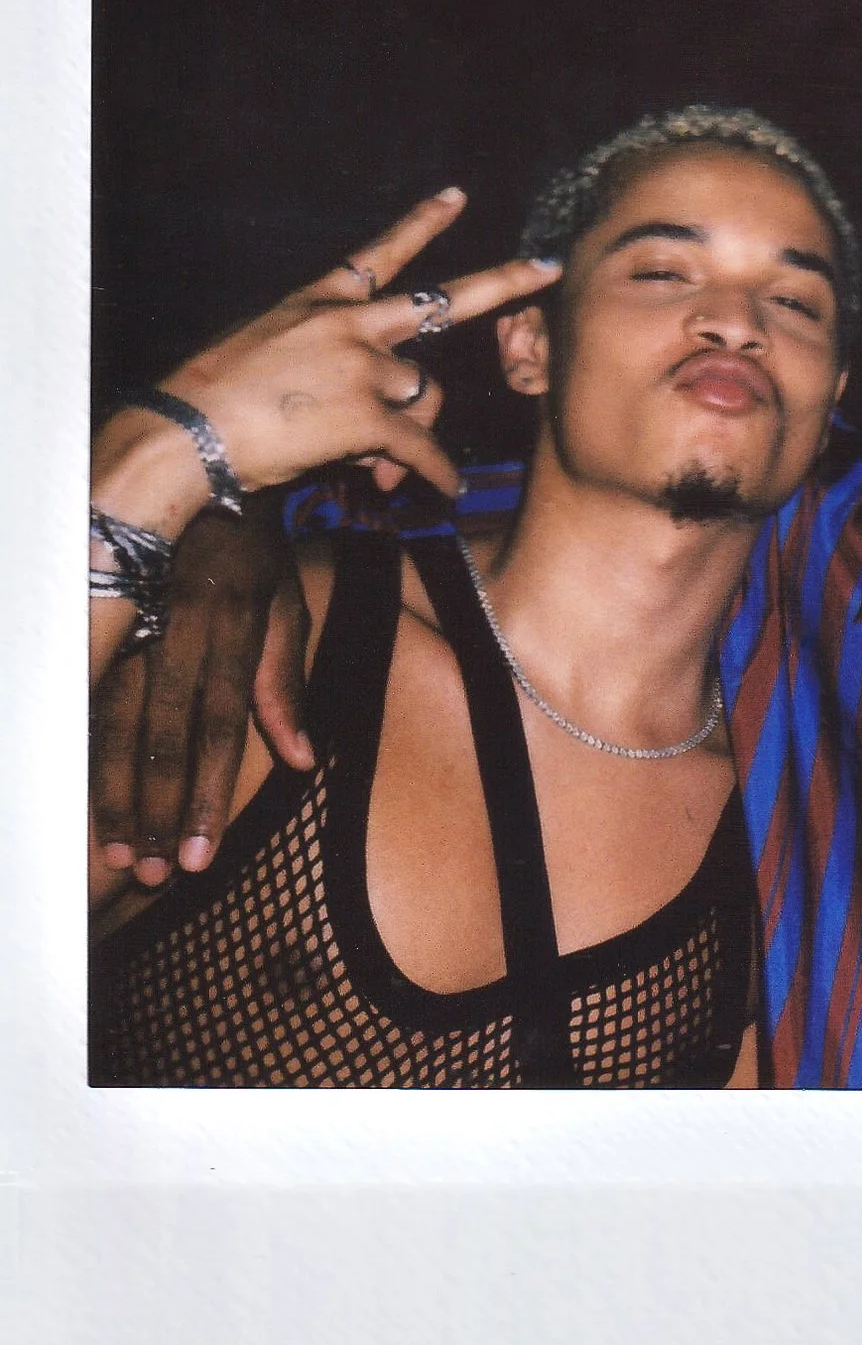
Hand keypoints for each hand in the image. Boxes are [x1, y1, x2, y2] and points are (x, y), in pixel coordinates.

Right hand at [91, 502, 311, 884]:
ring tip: (120, 853)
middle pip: (163, 738)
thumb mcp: (285, 602)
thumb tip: (302, 760)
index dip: (209, 794)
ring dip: (114, 794)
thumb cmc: (248, 549)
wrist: (189, 471)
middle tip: (158, 873)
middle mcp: (173, 629)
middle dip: (160, 811)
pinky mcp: (92, 620)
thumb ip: (286, 682)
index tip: (203, 853)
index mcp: (229, 626)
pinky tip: (76, 794)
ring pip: (114, 724)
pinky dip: (81, 749)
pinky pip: (82, 696)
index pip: (219, 727)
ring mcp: (126, 623)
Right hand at [143, 189, 558, 504]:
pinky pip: (422, 448)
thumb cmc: (213, 402)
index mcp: (320, 302)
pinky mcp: (369, 416)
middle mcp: (350, 324)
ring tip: (372, 464)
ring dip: (409, 433)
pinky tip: (442, 489)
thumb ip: (337, 373)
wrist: (183, 432)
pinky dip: (435, 473)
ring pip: (425, 397)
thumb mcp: (270, 356)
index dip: (423, 223)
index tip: (456, 196)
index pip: (380, 254)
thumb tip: (380, 426)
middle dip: (503, 284)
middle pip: (445, 301)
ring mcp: (364, 367)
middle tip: (544, 267)